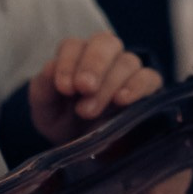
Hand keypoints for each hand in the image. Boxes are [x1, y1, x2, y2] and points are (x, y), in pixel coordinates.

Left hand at [29, 32, 162, 143]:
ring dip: (108, 85)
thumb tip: (51, 68)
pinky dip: (137, 86)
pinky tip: (123, 100)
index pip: (73, 45)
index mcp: (77, 56)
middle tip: (84, 87)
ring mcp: (128, 70)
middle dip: (94, 64)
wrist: (88, 151)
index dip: (68, 63)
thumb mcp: (46, 111)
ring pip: (126, 62)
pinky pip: (149, 77)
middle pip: (105, 43)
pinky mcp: (149, 87)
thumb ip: (43, 89)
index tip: (64, 88)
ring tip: (90, 111)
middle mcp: (105, 57)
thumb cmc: (65, 122)